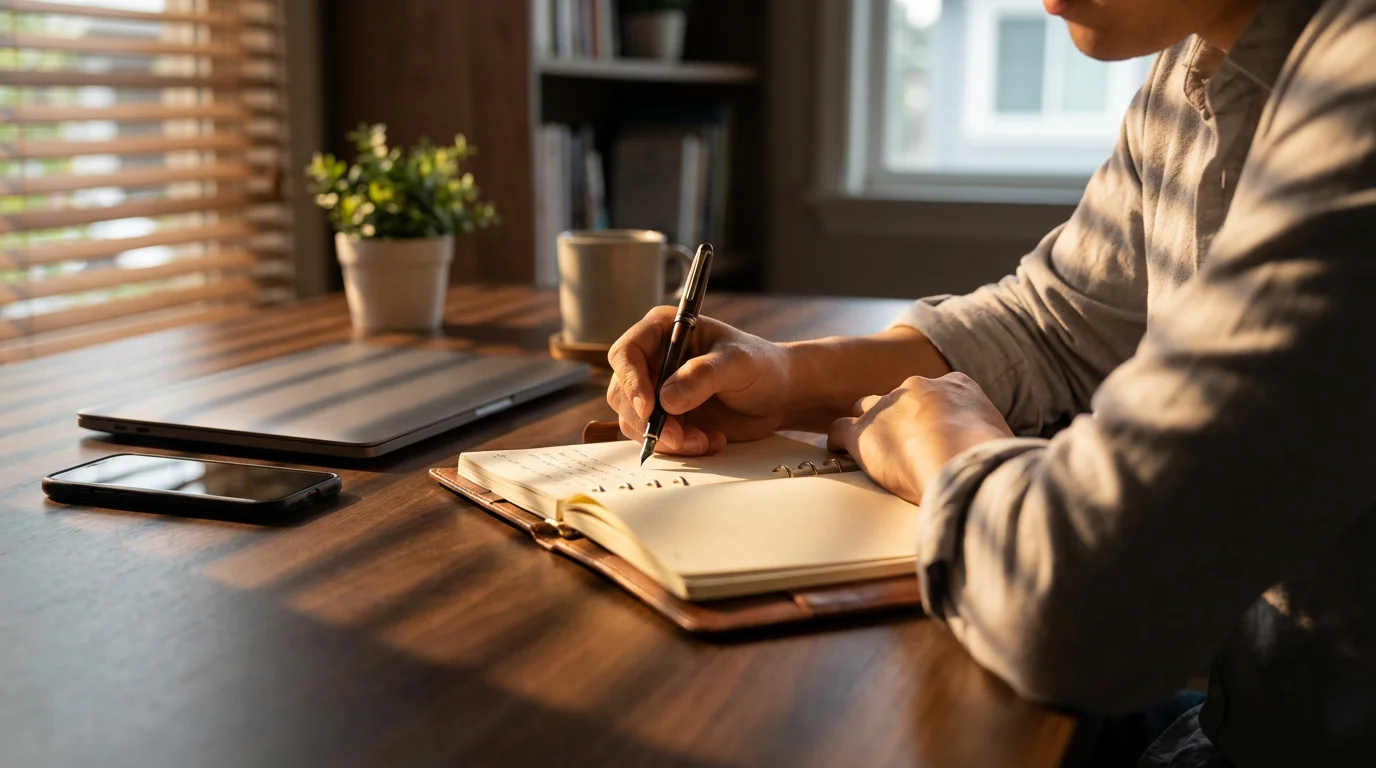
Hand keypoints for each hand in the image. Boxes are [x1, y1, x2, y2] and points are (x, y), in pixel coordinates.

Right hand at [607, 306, 793, 454]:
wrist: (779, 395)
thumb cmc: (761, 365)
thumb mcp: (738, 362)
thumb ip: (703, 375)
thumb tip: (667, 398)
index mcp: (663, 331)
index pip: (626, 354)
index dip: (631, 382)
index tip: (648, 409)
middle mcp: (654, 360)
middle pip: (623, 393)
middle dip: (648, 421)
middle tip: (680, 437)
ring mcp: (657, 391)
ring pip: (635, 421)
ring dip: (666, 438)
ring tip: (703, 441)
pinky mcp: (667, 418)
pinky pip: (656, 438)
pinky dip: (678, 447)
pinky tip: (709, 441)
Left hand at [828, 373, 1013, 503]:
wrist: (962, 459)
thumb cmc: (989, 458)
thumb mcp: (1001, 437)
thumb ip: (990, 439)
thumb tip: (999, 458)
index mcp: (956, 386)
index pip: (938, 393)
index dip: (933, 414)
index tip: (935, 431)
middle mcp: (918, 387)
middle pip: (900, 399)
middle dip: (900, 419)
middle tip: (905, 446)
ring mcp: (887, 406)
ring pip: (867, 409)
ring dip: (869, 427)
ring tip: (871, 450)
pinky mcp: (862, 430)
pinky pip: (839, 429)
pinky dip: (838, 440)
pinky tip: (839, 452)